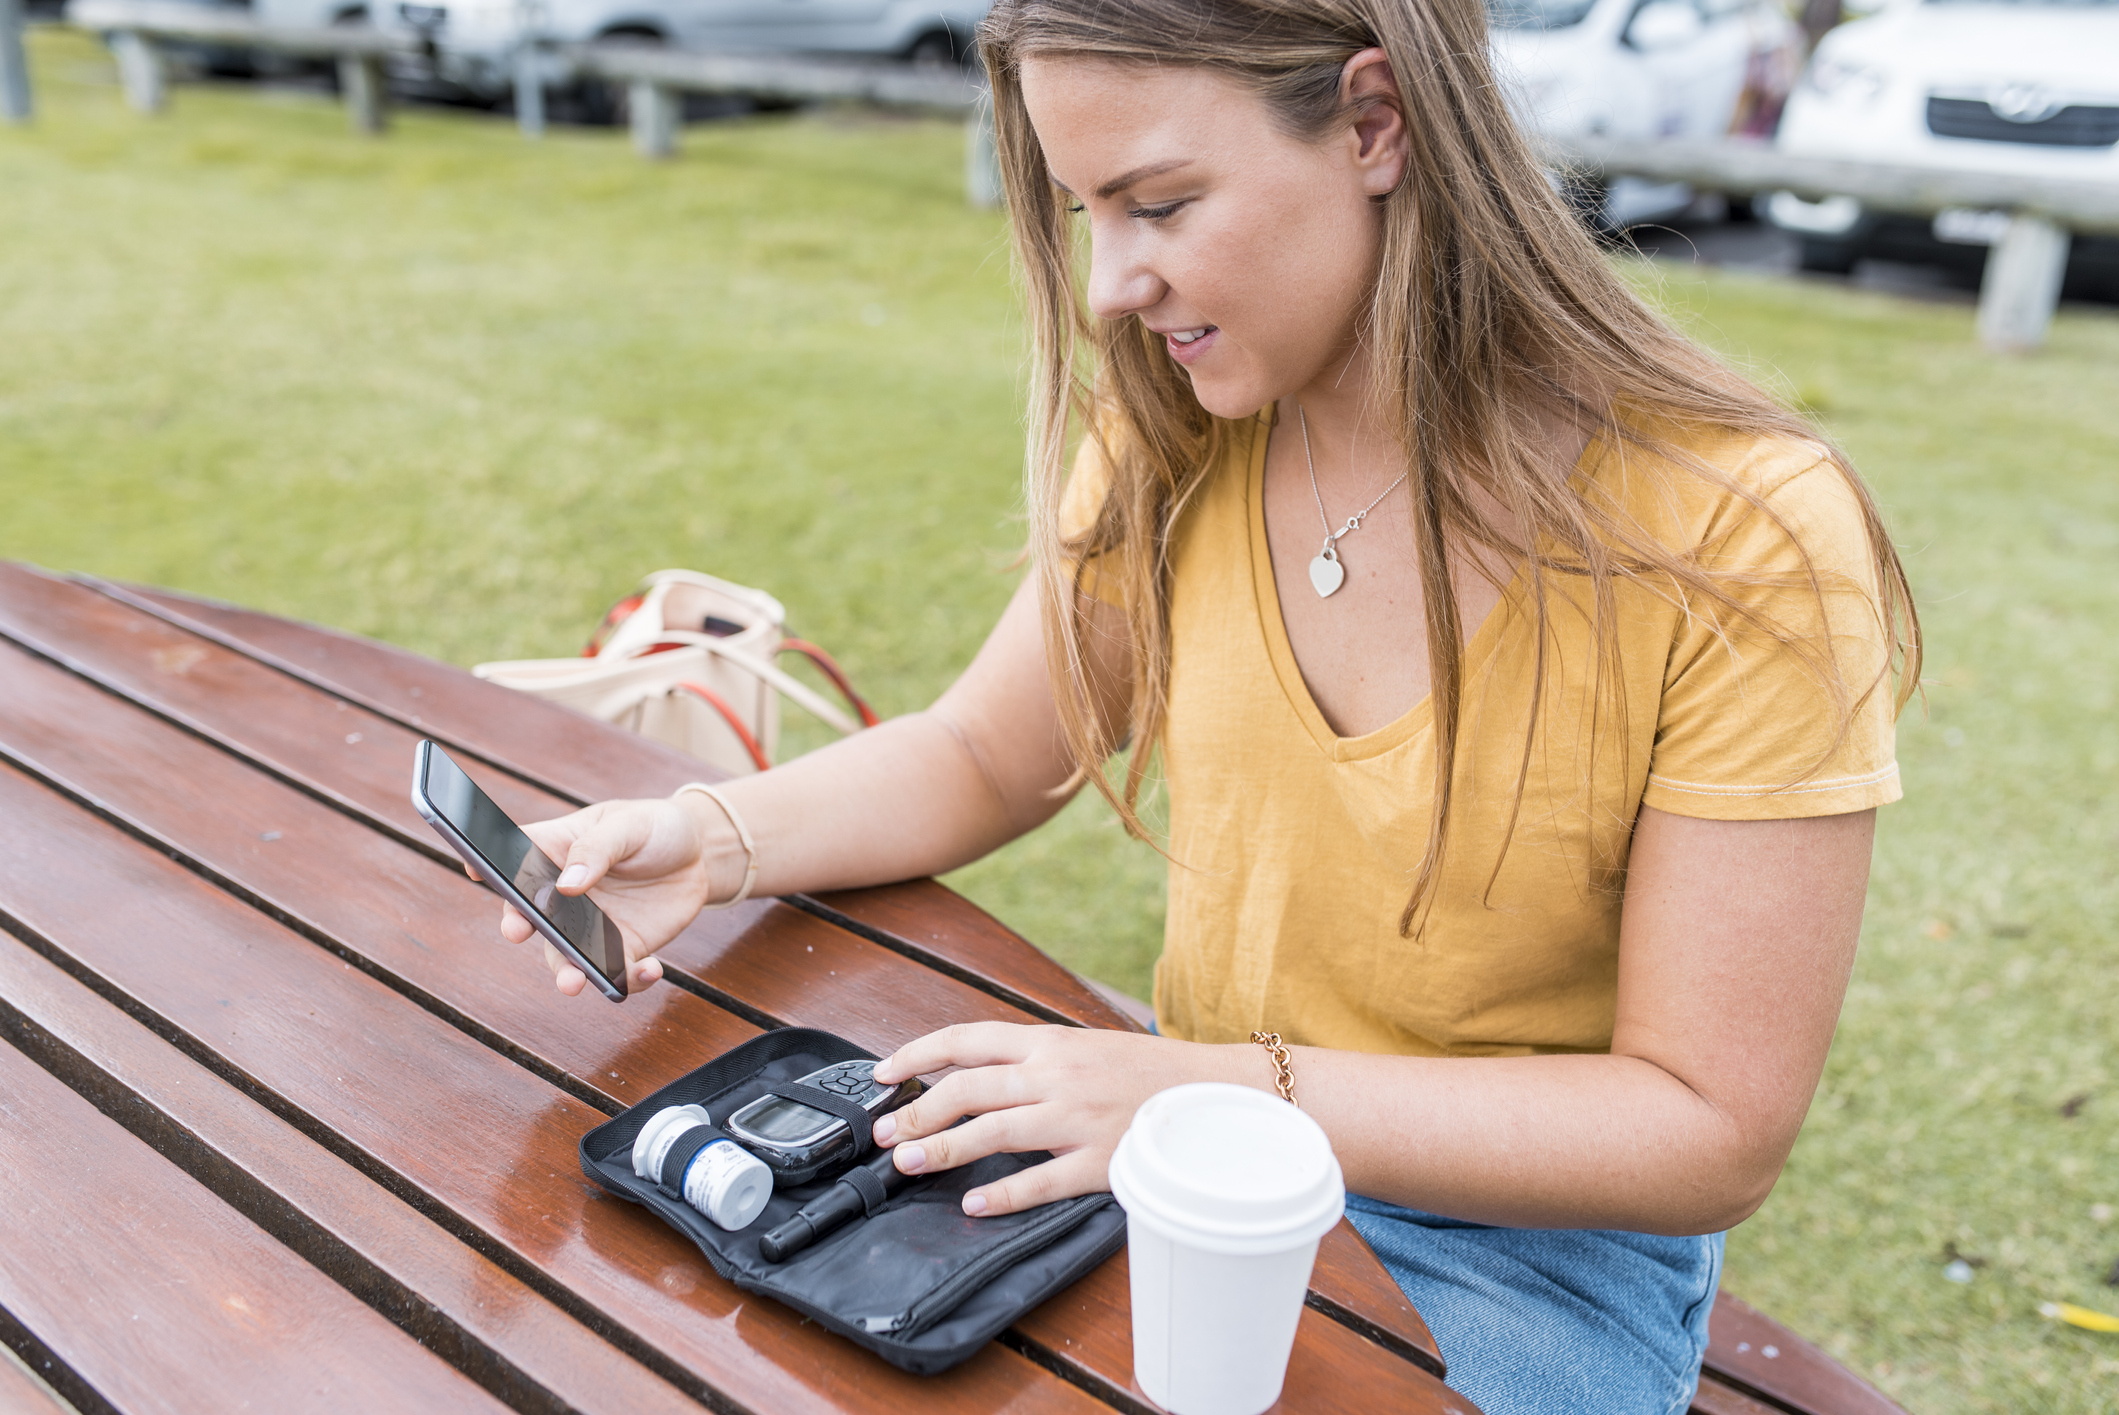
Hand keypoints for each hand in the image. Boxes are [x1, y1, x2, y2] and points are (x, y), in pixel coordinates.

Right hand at [492, 795, 730, 996]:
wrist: (698, 856)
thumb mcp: (629, 825)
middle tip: (517, 931)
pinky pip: (617, 972)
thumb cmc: (653, 828)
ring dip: (566, 972)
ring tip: (573, 981)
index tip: (474, 868)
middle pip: (529, 915)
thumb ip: (598, 849)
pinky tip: (648, 969)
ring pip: (565, 957)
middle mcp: (561, 894)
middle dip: (518, 925)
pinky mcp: (621, 948)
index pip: (514, 856)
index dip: (489, 861)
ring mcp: (588, 926)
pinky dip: (629, 978)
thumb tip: (567, 884)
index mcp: (554, 850)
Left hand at [869, 1023, 1257, 1216]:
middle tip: (883, 1137)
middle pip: (967, 1088)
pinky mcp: (1100, 1160)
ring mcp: (1077, 1118)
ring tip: (907, 1165)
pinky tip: (974, 1205)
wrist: (1216, 1091)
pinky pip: (1041, 1182)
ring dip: (941, 1149)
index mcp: (1050, 1041)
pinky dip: (1002, 1195)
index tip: (883, 1075)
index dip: (916, 1055)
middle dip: (915, 1113)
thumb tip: (971, 1073)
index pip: (966, 1038)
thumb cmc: (1146, 1073)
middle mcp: (1057, 1074)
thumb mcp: (1084, 1047)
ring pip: (992, 1132)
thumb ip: (1033, 1057)